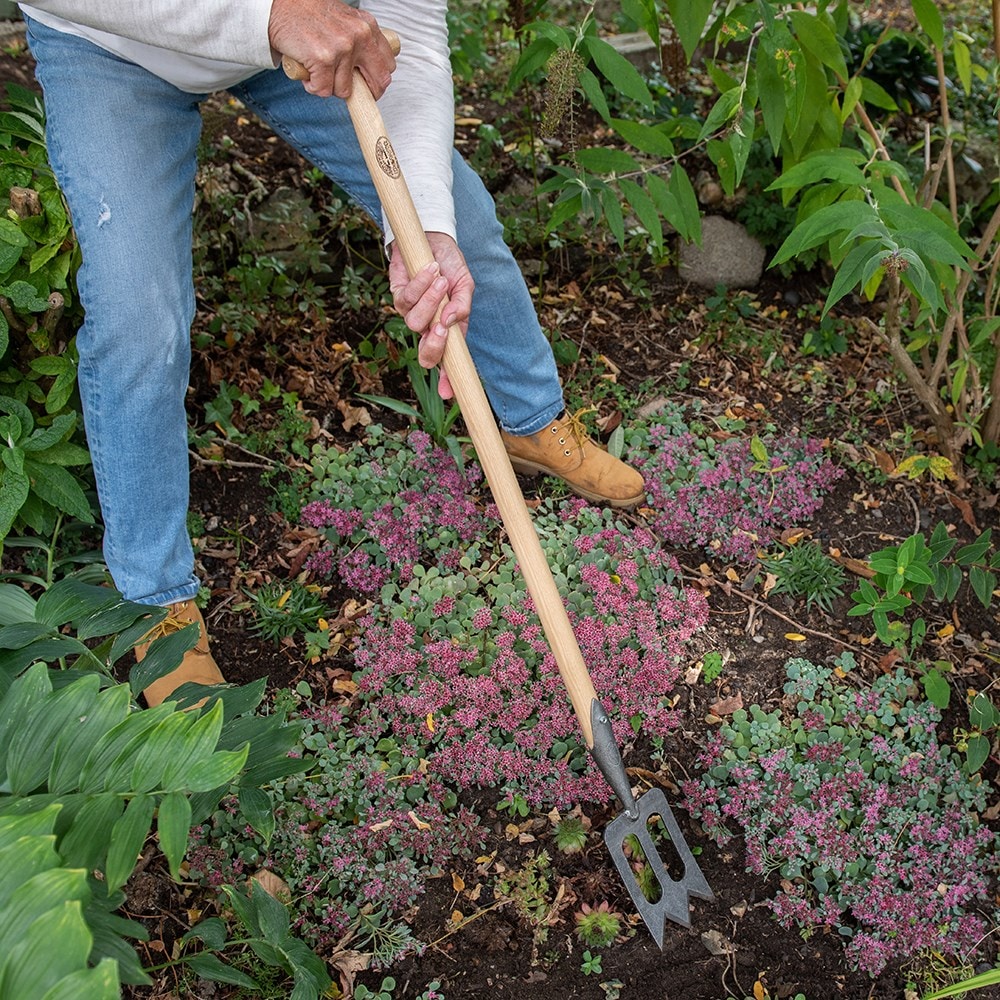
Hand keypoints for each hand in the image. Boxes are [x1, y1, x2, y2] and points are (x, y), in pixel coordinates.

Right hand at [268, 0, 394, 98]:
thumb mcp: (345, 21)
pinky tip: (307, 72)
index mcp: (368, 27)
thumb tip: (370, 72)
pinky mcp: (323, 59)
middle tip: (348, 90)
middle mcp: (359, 36)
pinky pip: (323, 90)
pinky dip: (313, 86)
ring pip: (345, 90)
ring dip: (329, 86)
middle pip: (378, 83)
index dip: (377, 80)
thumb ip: (360, 41)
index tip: (366, 84)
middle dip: (364, 94)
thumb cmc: (310, 15)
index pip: (387, 66)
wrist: (280, 5)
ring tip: (317, 70)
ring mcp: (342, 48)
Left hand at [389, 233, 473, 399]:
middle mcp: (428, 327)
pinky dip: (420, 284)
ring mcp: (411, 313)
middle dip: (433, 345)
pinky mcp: (397, 296)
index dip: (447, 379)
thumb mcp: (465, 285)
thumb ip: (463, 306)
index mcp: (448, 331)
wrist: (433, 239)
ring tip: (442, 281)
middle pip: (425, 355)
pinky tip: (430, 269)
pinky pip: (405, 299)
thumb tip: (451, 321)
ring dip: (430, 301)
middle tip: (442, 329)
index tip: (450, 394)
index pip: (447, 362)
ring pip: (415, 323)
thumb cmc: (451, 266)